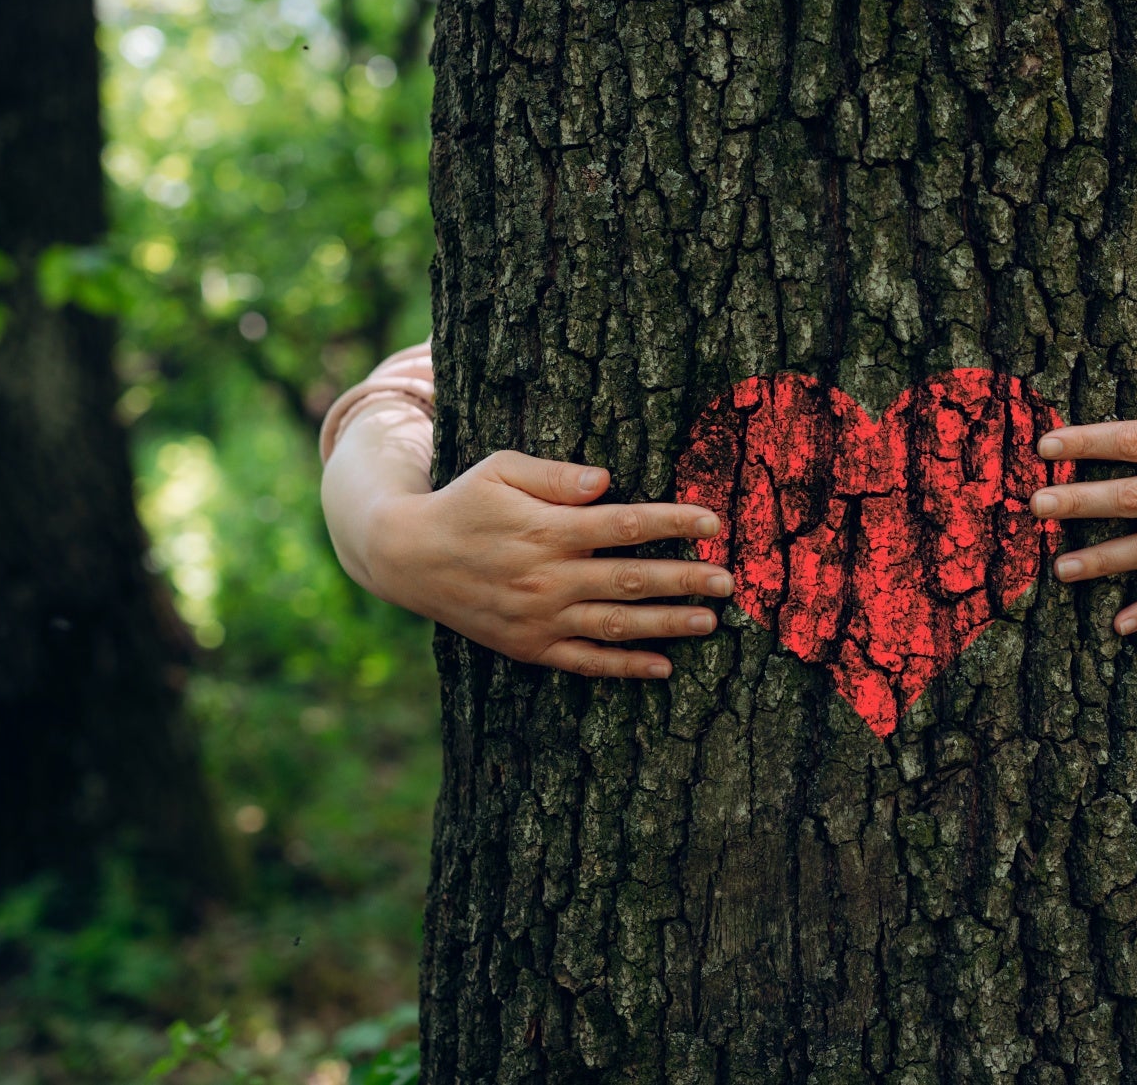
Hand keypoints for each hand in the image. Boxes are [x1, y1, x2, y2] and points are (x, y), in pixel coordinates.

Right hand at [358, 451, 731, 677]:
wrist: (407, 557)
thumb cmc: (463, 502)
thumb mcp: (500, 470)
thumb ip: (555, 475)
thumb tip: (607, 479)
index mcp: (545, 530)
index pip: (623, 524)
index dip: (671, 523)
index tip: (712, 522)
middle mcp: (546, 577)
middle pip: (630, 579)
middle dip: (685, 580)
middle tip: (729, 581)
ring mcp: (538, 618)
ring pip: (616, 624)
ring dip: (668, 625)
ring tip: (711, 622)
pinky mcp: (529, 647)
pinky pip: (585, 662)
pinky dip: (625, 666)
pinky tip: (664, 666)